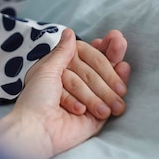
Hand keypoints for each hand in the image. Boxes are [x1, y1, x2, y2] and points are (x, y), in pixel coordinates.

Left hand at [0, 29, 127, 158]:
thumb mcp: (48, 68)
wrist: (38, 127)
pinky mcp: (96, 118)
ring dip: (109, 84)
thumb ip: (64, 51)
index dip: (102, 48)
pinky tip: (121, 88)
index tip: (115, 37)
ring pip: (106, 85)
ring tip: (117, 87)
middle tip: (121, 45)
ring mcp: (88, 100)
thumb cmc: (37, 97)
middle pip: (99, 70)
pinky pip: (109, 103)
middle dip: (109, 62)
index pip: (88, 56)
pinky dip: (114, 94)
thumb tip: (69, 31)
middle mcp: (77, 84)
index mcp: (64, 71)